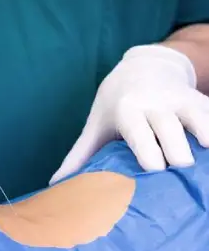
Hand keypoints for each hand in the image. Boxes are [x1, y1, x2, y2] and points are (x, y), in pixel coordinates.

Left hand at [51, 45, 208, 183]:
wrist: (141, 66)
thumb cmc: (113, 104)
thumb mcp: (95, 126)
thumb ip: (79, 155)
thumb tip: (55, 184)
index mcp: (127, 110)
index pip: (140, 135)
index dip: (149, 157)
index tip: (153, 175)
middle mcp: (155, 103)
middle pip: (172, 135)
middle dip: (177, 159)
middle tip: (177, 178)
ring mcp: (180, 99)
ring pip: (199, 123)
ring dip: (202, 144)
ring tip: (200, 171)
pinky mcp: (198, 98)